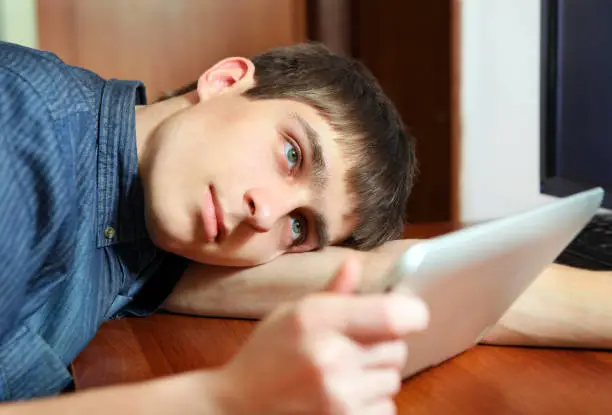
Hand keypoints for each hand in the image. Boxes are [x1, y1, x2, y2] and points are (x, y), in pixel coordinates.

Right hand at [219, 256, 429, 414]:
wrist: (240, 405)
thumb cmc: (267, 355)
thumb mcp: (292, 313)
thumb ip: (332, 292)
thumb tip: (355, 264)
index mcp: (316, 319)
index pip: (393, 315)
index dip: (411, 312)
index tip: (410, 314)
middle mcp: (330, 356)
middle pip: (398, 348)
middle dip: (385, 345)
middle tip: (356, 347)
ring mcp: (338, 396)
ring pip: (393, 379)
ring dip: (377, 375)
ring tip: (344, 373)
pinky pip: (387, 407)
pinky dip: (373, 402)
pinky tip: (344, 395)